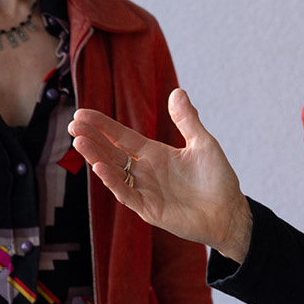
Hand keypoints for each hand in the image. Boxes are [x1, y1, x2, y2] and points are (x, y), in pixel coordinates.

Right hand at [70, 89, 253, 260]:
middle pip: (112, 153)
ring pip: (114, 172)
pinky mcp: (149, 210)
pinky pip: (127, 194)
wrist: (230, 212)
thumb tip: (177, 91)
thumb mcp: (203, 144)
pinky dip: (114, 182)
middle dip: (92, 139)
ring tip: (80, 142)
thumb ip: (187, 120)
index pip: (122, 137)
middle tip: (73, 125)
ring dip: (96, 157)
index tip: (81, 114)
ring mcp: (145, 191)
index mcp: (155, 154)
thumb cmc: (218, 179)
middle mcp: (145, 172)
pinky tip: (101, 167)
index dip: (103, 126)